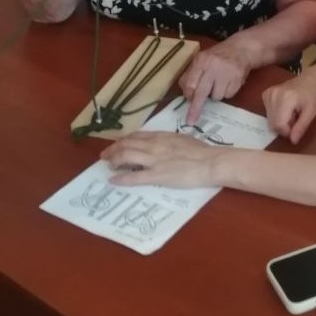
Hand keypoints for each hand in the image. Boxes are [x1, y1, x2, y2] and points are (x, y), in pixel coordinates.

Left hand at [101, 131, 222, 187]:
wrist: (210, 162)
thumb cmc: (201, 151)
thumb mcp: (182, 139)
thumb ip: (169, 141)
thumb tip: (162, 144)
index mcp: (162, 136)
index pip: (137, 135)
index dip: (124, 140)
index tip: (117, 144)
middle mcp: (154, 145)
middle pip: (127, 144)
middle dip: (113, 149)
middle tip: (105, 155)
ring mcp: (154, 160)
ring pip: (126, 156)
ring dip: (114, 160)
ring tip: (108, 165)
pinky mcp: (157, 175)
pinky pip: (134, 176)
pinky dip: (121, 178)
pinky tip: (113, 180)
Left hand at [179, 36, 255, 124]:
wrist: (241, 48)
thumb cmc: (217, 57)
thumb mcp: (202, 60)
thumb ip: (191, 74)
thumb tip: (186, 94)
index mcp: (201, 60)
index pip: (190, 83)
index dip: (188, 94)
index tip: (188, 101)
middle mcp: (214, 66)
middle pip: (202, 92)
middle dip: (196, 108)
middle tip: (191, 120)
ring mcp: (227, 73)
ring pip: (216, 97)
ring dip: (216, 94)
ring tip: (219, 84)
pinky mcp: (238, 79)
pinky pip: (228, 95)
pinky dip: (227, 92)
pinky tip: (228, 82)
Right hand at [262, 71, 315, 144]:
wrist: (310, 78)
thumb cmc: (313, 95)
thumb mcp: (311, 113)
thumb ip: (301, 127)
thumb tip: (292, 141)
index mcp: (285, 98)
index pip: (279, 125)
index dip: (287, 131)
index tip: (297, 126)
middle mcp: (273, 95)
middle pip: (273, 123)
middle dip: (284, 126)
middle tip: (296, 118)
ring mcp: (268, 93)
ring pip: (269, 119)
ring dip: (280, 121)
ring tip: (292, 112)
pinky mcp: (266, 93)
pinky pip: (267, 112)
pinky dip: (276, 114)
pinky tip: (284, 108)